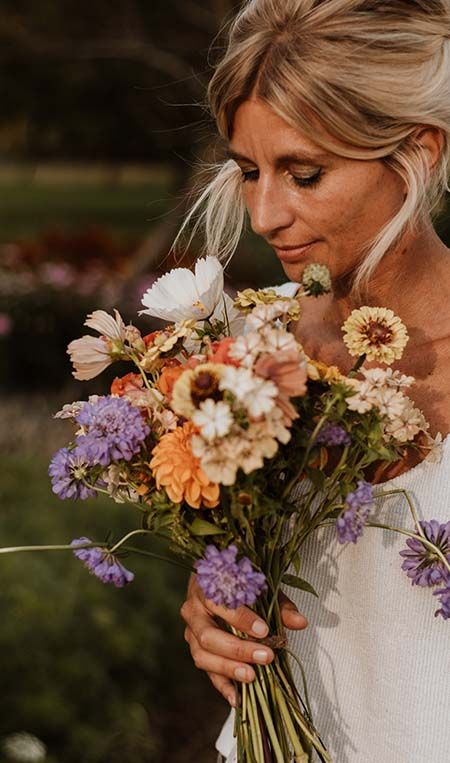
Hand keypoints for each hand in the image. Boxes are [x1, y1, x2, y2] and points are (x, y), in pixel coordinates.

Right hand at [180, 573, 307, 706]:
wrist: (218, 583)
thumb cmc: (241, 584)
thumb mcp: (262, 589)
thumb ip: (279, 605)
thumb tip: (300, 622)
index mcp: (206, 588)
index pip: (219, 604)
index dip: (240, 619)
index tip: (263, 630)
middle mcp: (193, 611)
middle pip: (208, 635)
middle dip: (237, 649)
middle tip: (265, 657)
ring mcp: (191, 632)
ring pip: (202, 656)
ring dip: (228, 668)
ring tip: (252, 677)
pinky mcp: (196, 651)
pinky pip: (207, 672)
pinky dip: (223, 686)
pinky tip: (238, 699)